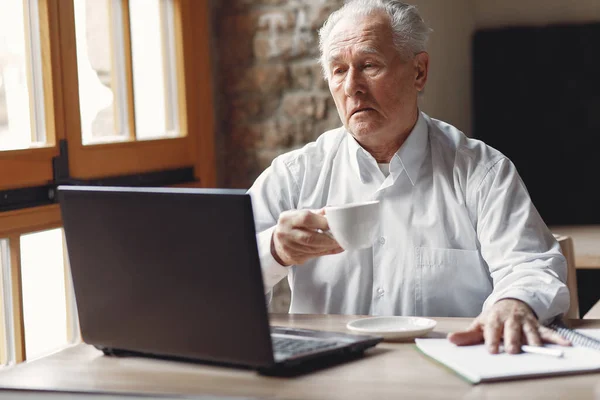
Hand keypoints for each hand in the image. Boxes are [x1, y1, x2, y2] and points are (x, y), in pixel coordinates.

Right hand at [271, 209, 343, 265]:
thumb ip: (316, 214)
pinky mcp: (293, 257)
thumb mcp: (299, 215)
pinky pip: (313, 256)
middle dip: (328, 239)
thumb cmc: (291, 226)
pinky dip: (326, 252)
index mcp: (287, 219)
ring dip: (328, 247)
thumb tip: (332, 210)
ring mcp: (288, 247)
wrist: (277, 243)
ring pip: (312, 249)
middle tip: (340, 239)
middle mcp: (285, 233)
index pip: (306, 218)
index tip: (334, 224)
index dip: (322, 222)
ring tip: (340, 244)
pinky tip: (334, 249)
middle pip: (310, 238)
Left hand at [447, 299, 570, 353]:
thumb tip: (450, 340)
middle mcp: (511, 319)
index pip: (492, 328)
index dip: (491, 339)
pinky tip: (565, 344)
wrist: (511, 302)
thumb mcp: (480, 324)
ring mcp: (525, 321)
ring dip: (533, 339)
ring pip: (530, 330)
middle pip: (512, 329)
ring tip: (536, 348)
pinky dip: (557, 338)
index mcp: (495, 318)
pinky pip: (548, 331)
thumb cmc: (494, 318)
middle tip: (512, 350)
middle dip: (512, 339)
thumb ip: (467, 335)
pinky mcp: (537, 325)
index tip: (491, 350)